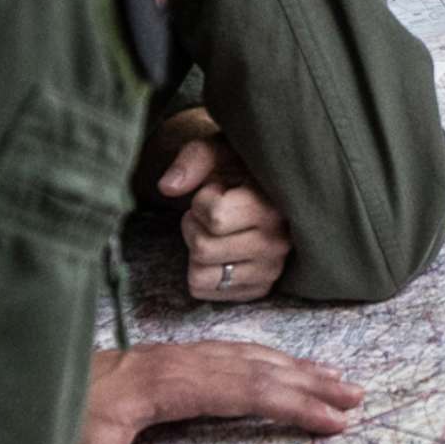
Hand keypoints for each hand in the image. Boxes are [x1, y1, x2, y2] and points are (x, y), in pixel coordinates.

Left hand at [77, 342, 362, 443]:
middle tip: (355, 397)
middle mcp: (176, 362)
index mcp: (167, 385)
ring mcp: (169, 356)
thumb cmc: (49, 423)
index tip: (334, 419)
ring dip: (292, 366)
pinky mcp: (161, 359)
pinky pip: (226, 352)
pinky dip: (262, 358)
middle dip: (308, 381)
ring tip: (332, 379)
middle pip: (256, 366)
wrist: (12, 379)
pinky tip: (273, 365)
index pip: (246, 391)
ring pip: (244, 355)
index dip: (293, 404)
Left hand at [156, 134, 293, 301]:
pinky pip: (205, 292)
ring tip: (213, 233)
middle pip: (203, 248)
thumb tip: (168, 187)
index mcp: (272, 207)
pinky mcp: (259, 288)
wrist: (272, 192)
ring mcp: (270, 270)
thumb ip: (194, 160)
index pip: (214, 217)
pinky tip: (218, 252)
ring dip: (196, 251)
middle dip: (194, 226)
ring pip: (201, 275)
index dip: (201, 201)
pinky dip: (201, 272)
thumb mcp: (220, 151)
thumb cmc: (240, 170)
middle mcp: (277, 243)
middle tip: (209, 214)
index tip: (216, 191)